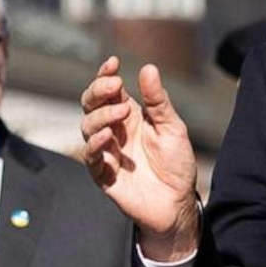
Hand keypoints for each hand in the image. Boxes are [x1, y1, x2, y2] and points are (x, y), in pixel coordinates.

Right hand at [79, 56, 201, 260]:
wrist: (178, 203)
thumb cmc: (175, 164)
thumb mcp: (172, 127)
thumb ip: (158, 101)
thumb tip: (148, 68)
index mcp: (129, 116)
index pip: (109, 90)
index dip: (105, 75)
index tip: (113, 63)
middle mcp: (113, 131)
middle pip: (91, 104)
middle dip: (98, 91)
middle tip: (115, 85)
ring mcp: (106, 152)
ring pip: (87, 126)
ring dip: (101, 116)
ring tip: (121, 114)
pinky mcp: (103, 174)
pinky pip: (90, 156)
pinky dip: (95, 144)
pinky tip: (107, 136)